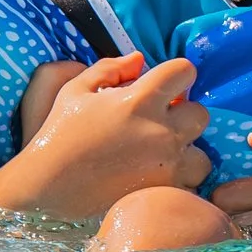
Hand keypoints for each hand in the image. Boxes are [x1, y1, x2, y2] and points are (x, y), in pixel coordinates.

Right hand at [0, 54, 211, 220]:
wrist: (48, 186)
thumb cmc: (59, 133)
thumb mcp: (76, 90)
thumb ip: (110, 68)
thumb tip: (140, 60)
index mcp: (140, 100)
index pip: (185, 71)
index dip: (177, 74)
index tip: (165, 84)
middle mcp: (160, 131)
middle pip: (200, 113)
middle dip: (183, 114)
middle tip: (160, 122)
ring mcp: (166, 165)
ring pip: (203, 154)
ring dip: (187, 151)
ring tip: (162, 154)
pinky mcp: (163, 191)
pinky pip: (190, 182)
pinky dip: (179, 179)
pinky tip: (156, 175)